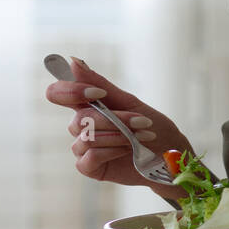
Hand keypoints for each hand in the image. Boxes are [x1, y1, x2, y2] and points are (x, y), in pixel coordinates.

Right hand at [45, 56, 192, 197]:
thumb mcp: (131, 102)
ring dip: (119, 135)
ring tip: (144, 136)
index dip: (70, 91)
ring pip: (87, 138)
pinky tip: (129, 149)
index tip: (99, 93)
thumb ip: (101, 84)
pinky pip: (90, 157)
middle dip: (115, 120)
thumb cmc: (152, 126)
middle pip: (79, 119)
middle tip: (142, 122)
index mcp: (87, 106)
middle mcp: (80, 126)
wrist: (170, 154)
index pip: (57, 93)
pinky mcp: (89, 167)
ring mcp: (82, 148)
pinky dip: (113, 150)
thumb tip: (73, 61)